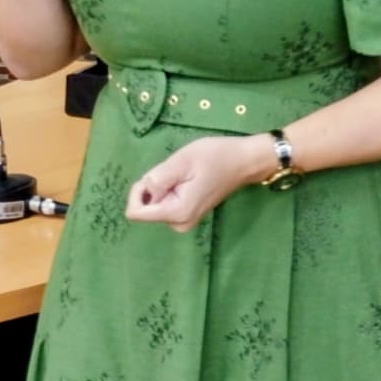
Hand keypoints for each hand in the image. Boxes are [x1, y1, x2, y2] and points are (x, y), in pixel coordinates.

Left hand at [125, 135, 267, 231]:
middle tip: (179, 171)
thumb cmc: (216, 157)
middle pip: (145, 207)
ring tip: (187, 173)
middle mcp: (178, 224)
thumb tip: (145, 189)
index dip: (139, 190)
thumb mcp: (184, 160)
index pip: (135, 212)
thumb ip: (160, 177)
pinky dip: (171, 188)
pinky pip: (165, 202)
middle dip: (155, 186)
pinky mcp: (187, 214)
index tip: (159, 174)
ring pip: (155, 203)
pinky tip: (189, 178)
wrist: (245, 161)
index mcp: (176, 213)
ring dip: (164, 185)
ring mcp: (183, 221)